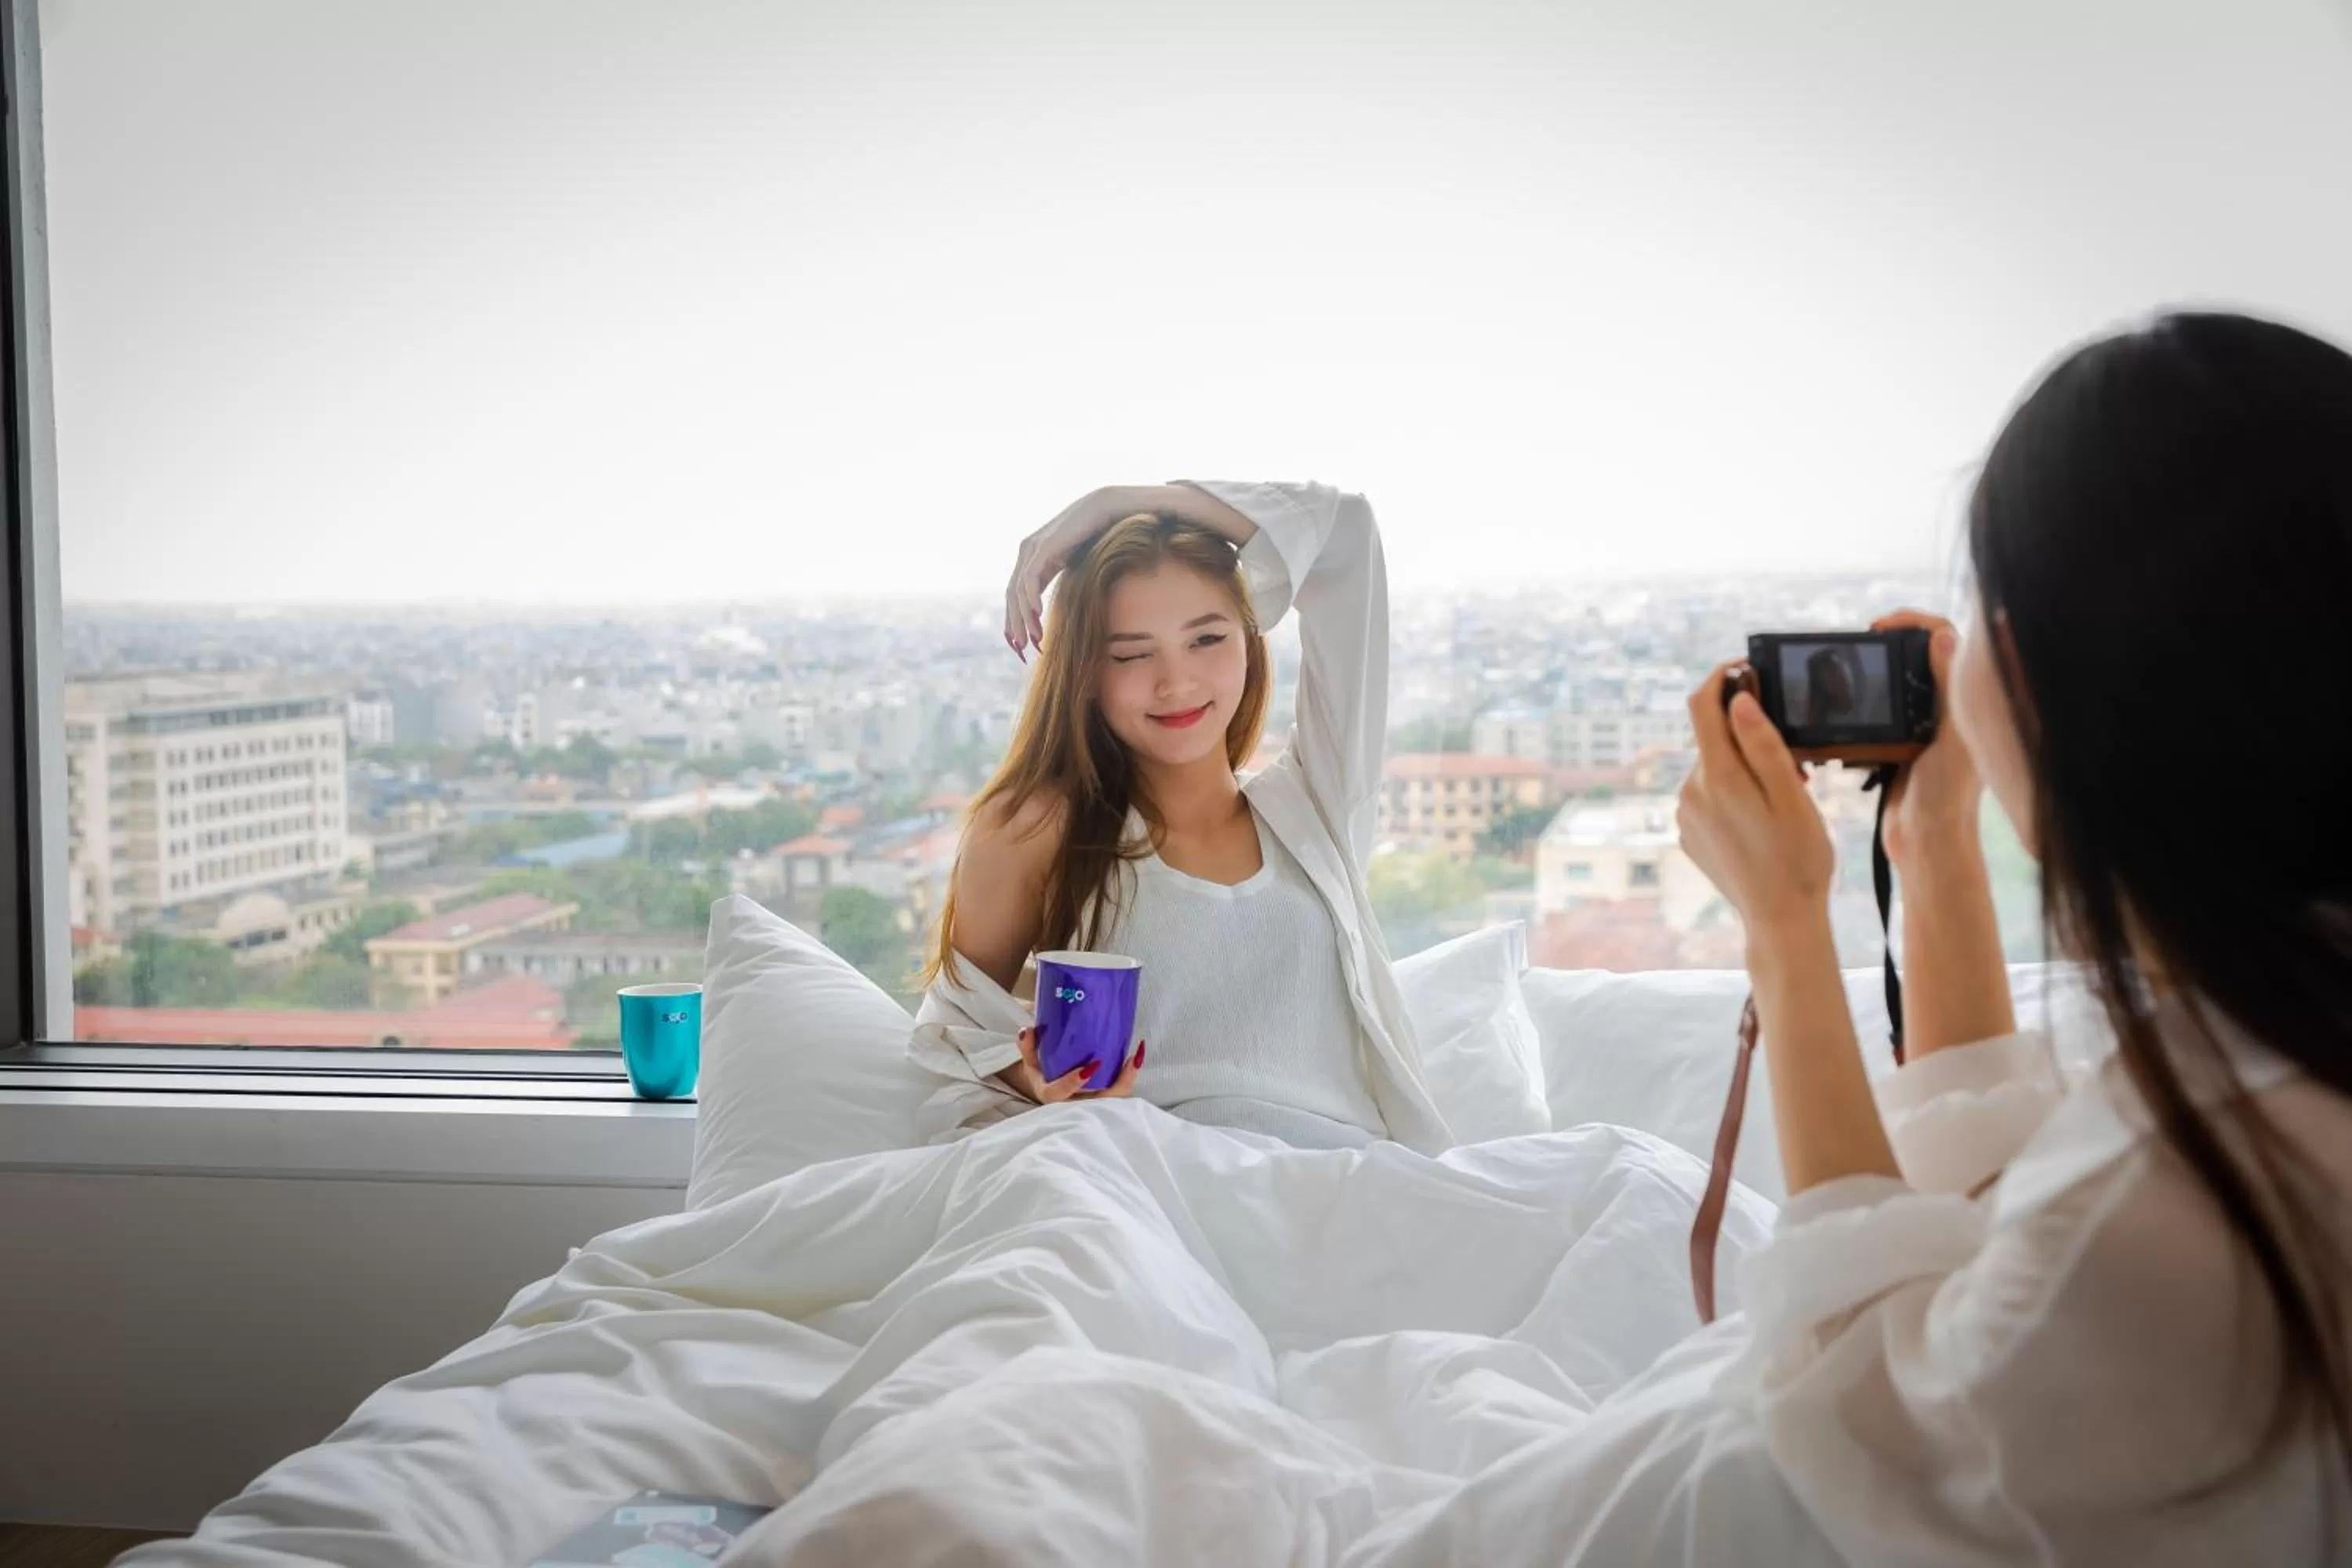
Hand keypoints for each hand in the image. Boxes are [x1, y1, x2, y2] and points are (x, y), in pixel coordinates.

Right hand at [1000, 1026, 1143, 1103]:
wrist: (1053, 1095)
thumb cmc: (1044, 1077)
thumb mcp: (1032, 1063)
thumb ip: (1028, 1046)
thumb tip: (1027, 1029)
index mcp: (1052, 1095)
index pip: (1061, 1092)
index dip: (1074, 1081)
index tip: (1092, 1065)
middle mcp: (1073, 1106)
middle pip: (1100, 1102)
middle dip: (1119, 1083)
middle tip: (1132, 1059)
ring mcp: (1091, 1107)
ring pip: (1115, 1100)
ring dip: (1128, 1079)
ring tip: (1137, 1056)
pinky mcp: (1104, 1104)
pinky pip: (1119, 1094)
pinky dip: (1129, 1078)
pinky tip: (1137, 1057)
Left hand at [1005, 486, 1150, 661]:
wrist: (1109, 508)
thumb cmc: (1098, 534)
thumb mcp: (1077, 566)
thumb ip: (1065, 581)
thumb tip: (1071, 607)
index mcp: (1034, 559)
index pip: (1017, 595)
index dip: (1016, 621)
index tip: (1022, 646)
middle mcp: (1028, 552)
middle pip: (1012, 596)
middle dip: (1016, 625)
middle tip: (1023, 651)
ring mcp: (1033, 548)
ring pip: (1018, 591)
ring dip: (1024, 618)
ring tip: (1034, 640)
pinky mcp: (1044, 546)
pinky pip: (1030, 578)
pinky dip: (1030, 599)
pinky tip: (1038, 617)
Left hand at [1677, 661, 1833, 932]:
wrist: (1780, 919)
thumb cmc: (1799, 858)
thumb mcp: (1792, 795)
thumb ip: (1763, 744)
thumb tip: (1738, 699)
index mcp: (1717, 776)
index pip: (1702, 705)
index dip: (1721, 677)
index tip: (1744, 667)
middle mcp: (1691, 791)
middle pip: (1714, 739)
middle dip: (1749, 737)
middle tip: (1795, 765)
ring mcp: (1686, 815)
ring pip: (1714, 769)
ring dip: (1744, 769)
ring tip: (1784, 799)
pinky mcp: (1689, 834)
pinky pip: (1710, 797)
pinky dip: (1734, 794)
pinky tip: (1763, 820)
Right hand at [1869, 609, 1981, 868]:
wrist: (1927, 843)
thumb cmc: (1947, 796)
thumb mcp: (1950, 737)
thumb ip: (1948, 686)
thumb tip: (1943, 634)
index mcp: (1961, 700)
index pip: (1943, 637)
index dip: (1912, 622)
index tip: (1879, 626)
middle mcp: (1942, 709)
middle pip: (1913, 655)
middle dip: (1885, 643)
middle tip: (1858, 645)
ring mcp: (1918, 728)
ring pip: (1891, 685)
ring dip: (1869, 678)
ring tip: (1846, 677)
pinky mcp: (1896, 749)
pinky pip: (1875, 718)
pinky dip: (1858, 713)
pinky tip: (1842, 717)